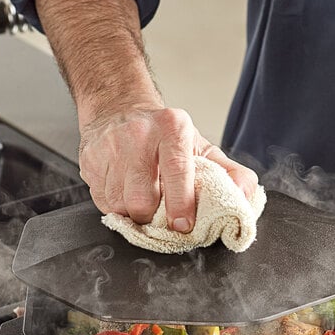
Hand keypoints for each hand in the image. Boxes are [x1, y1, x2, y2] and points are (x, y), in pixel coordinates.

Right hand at [78, 107, 257, 231]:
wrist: (119, 108)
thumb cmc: (165, 135)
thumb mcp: (201, 147)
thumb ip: (230, 173)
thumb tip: (245, 196)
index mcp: (172, 128)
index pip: (176, 171)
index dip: (181, 204)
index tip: (184, 226)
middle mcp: (138, 135)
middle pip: (142, 199)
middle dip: (153, 217)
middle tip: (161, 215)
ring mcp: (110, 148)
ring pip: (119, 205)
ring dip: (133, 214)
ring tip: (144, 200)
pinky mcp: (89, 161)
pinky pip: (102, 202)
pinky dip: (116, 207)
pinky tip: (125, 192)